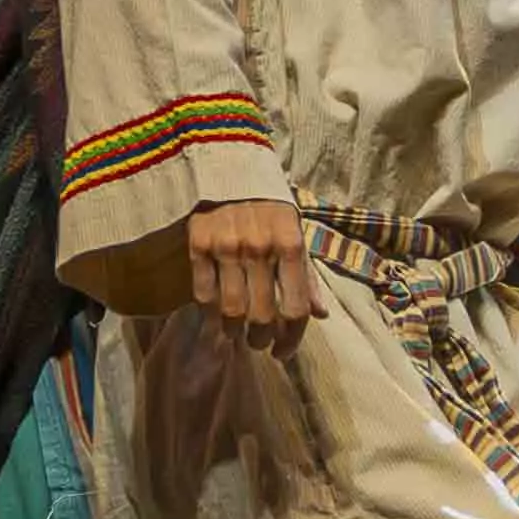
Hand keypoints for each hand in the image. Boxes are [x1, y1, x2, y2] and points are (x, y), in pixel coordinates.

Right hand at [183, 195, 316, 351]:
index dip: (291, 339)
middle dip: (262, 340)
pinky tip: (216, 321)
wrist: (228, 166)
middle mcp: (260, 247)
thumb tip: (320, 315)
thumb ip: (307, 274)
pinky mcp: (198, 243)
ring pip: (232, 311)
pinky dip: (210, 316)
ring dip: (235, 333)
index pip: (295, 308)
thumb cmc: (269, 207)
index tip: (283, 352)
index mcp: (291, 244)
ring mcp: (227, 245)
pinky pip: (204, 296)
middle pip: (263, 316)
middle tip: (259, 343)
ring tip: (237, 335)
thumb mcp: (295, 233)